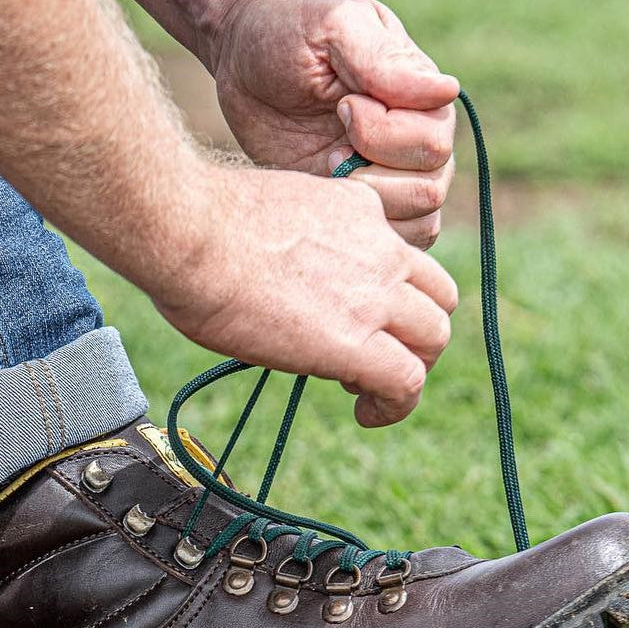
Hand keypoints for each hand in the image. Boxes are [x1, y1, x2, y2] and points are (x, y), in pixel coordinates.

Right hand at [156, 163, 456, 426]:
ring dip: (409, 370)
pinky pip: (407, 382)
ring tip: (367, 394)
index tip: (357, 321)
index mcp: (356, 211)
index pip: (403, 259)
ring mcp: (375, 294)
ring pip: (433, 340)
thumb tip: (271, 282)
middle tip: (371, 361)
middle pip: (436, 300)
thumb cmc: (199, 227)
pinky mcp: (358, 341)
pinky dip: (396, 406)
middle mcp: (380, 249)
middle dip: (412, 336)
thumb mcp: (269, 219)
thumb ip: (292, 247)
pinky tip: (367, 415)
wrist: (191, 234)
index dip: (392, 298)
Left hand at [210, 0, 457, 248]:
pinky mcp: (361, 208)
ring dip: (365, 209)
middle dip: (371, 177)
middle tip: (329, 150)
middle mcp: (417, 142)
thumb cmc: (291, 34)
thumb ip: (384, 61)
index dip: (384, 136)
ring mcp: (391, 180)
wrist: (245, 64)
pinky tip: (322, 201)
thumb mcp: (334, 29)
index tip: (341, 106)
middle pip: (429, 191)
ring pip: (416, 225)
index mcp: (422, 99)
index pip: (434, 144)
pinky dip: (358, 235)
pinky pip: (389, 243)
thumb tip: (445, 91)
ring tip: (325, 172)